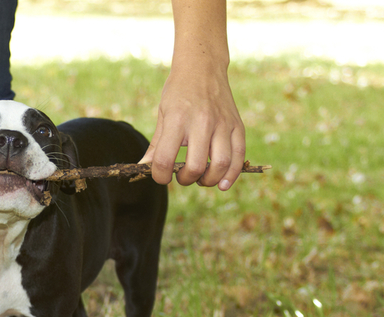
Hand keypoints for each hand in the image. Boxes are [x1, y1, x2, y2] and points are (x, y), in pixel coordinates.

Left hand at [140, 63, 244, 190]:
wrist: (202, 66)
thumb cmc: (178, 91)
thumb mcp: (162, 114)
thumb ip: (156, 144)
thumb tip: (143, 167)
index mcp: (177, 120)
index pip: (164, 160)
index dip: (159, 176)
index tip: (160, 176)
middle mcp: (201, 122)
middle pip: (195, 167)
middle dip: (186, 180)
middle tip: (182, 176)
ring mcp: (222, 124)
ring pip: (221, 165)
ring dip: (209, 180)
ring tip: (201, 179)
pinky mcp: (237, 125)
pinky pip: (239, 156)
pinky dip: (232, 174)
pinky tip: (223, 183)